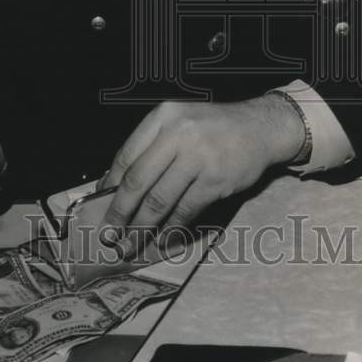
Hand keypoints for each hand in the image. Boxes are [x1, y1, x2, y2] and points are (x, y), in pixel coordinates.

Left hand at [100, 94, 304, 253]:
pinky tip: (162, 239)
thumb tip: (117, 186)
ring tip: (131, 244)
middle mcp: (177, 133)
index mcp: (163, 116)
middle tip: (109, 235)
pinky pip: (185, 210)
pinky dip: (171, 229)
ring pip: (159, 200)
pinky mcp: (215, 179)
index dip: (109, 185)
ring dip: (142, 228)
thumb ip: (152, 147)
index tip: (101, 206)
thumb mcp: (179, 122)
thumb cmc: (214, 128)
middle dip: (120, 213)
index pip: (126, 156)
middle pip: (137, 181)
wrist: (260, 128)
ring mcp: (197, 157)